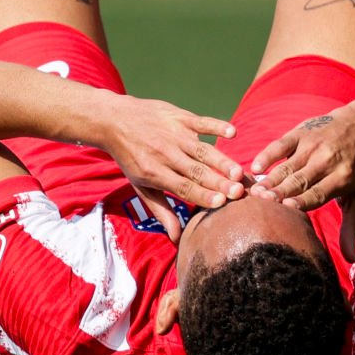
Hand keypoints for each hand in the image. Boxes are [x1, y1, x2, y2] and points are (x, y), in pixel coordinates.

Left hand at [104, 97, 244, 241]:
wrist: (115, 120)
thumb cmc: (131, 157)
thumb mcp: (140, 186)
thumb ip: (161, 210)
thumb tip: (176, 237)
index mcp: (155, 173)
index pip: (182, 187)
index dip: (202, 194)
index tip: (221, 202)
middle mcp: (166, 154)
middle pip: (196, 171)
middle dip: (218, 182)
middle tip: (238, 192)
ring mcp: (174, 134)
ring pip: (202, 150)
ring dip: (222, 160)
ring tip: (239, 172)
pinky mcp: (180, 117)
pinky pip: (201, 122)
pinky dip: (217, 126)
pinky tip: (233, 133)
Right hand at [249, 108, 354, 260]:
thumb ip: (350, 226)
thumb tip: (349, 260)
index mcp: (342, 178)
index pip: (319, 192)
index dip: (302, 200)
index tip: (285, 208)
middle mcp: (327, 160)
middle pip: (300, 180)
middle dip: (280, 191)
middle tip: (260, 203)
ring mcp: (312, 145)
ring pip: (287, 165)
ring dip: (270, 179)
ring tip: (254, 192)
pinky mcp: (300, 132)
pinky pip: (281, 144)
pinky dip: (267, 154)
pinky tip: (254, 167)